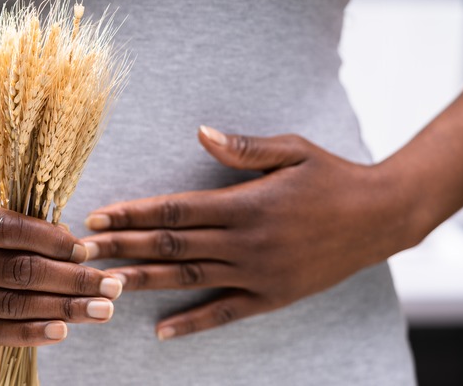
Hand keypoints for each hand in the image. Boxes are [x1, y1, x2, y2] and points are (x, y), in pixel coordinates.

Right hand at [0, 203, 122, 346]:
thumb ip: (17, 228)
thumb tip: (72, 243)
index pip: (11, 230)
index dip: (52, 241)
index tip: (86, 249)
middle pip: (21, 271)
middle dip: (74, 280)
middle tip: (113, 285)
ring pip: (14, 304)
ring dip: (65, 308)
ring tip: (103, 309)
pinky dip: (32, 332)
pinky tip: (63, 330)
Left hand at [82, 126, 416, 339]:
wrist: (381, 216)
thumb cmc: (333, 176)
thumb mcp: (293, 150)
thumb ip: (244, 148)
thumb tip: (201, 133)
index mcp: (246, 204)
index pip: (175, 210)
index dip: (133, 213)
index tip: (98, 214)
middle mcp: (246, 242)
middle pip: (171, 246)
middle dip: (121, 247)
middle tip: (81, 251)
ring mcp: (258, 274)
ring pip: (188, 279)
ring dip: (143, 282)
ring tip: (104, 284)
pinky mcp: (272, 296)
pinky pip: (225, 314)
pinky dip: (192, 323)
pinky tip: (161, 330)